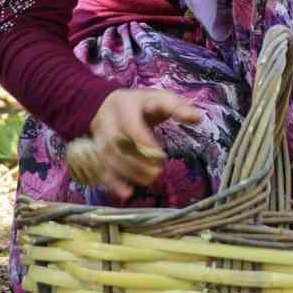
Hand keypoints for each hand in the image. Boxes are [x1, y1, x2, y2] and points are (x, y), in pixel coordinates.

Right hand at [86, 88, 201, 198]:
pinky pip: (100, 167)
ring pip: (106, 157)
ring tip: (148, 181)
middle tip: (157, 172)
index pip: (130, 124)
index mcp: (123, 104)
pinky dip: (112, 182)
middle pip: (115, 143)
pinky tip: (126, 193)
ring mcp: (97, 135)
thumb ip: (179, 108)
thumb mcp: (163, 99)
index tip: (160, 156)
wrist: (115, 104)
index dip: (143, 140)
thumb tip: (197, 118)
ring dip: (126, 172)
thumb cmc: (145, 103)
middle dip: (135, 160)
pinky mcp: (95, 149)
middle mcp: (106, 119)